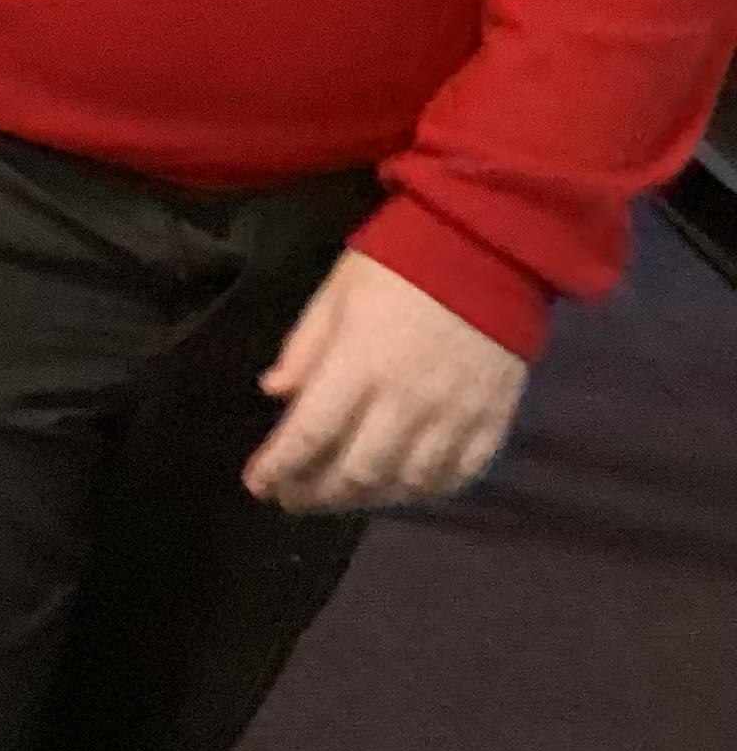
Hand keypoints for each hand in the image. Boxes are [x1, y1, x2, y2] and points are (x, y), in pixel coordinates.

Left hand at [244, 252, 527, 513]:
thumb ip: (304, 347)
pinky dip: (426, 491)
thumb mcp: (335, 292)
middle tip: (292, 499)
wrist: (486, 250)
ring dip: (367, 499)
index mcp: (358, 365)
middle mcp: (406, 402)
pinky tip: (403, 490)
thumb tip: (275, 392)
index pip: (310, 433)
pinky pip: (459, 475)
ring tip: (340, 498)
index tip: (257, 485)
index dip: (279, 466)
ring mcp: (454, 417)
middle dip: (317, 493)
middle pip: (356, 470)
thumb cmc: (398, 264)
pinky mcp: (492, 421)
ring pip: (407, 483)